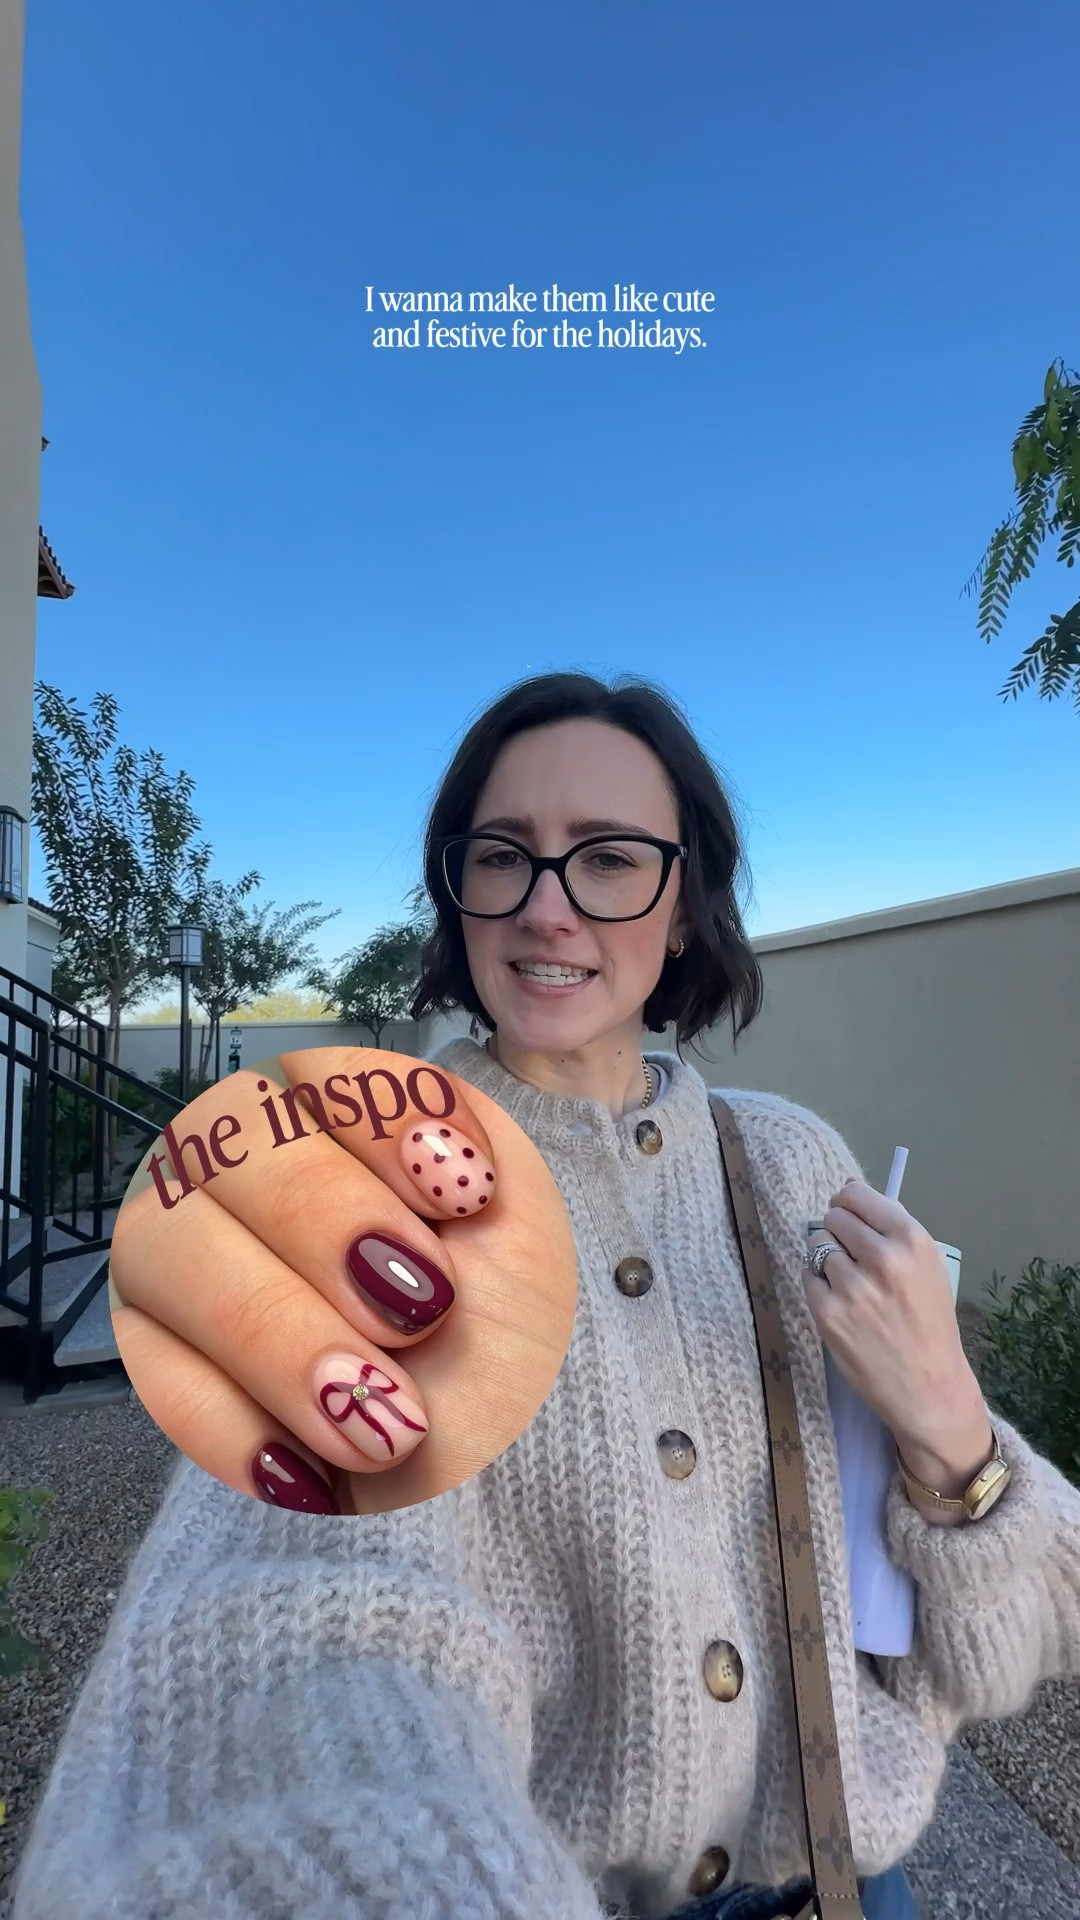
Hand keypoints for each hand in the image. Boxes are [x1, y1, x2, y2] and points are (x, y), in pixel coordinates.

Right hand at [110, 1048, 577, 1515]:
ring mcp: (185, 1259)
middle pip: (230, 1143)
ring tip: (382, 1425)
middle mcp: (247, 1169)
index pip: (324, 1071)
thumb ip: (485, 1169)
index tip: (469, 1198)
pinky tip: (316, 1475)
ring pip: (170, 1250)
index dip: (386, 1125)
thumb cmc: (512, 1339)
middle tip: (424, 1316)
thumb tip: (449, 1162)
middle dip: (327, 1227)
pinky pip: (159, 1376)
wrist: (501, 1475)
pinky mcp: (158, 1358)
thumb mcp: (531, 1240)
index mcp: (343, 1122)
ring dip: (276, 1338)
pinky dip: (238, 1429)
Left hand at [805, 1178, 989, 1473]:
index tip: (848, 1214)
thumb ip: (889, 1227)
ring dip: (826, 1258)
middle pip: (833, 1218)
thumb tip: (848, 1186)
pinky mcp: (828, 1313)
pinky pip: (807, 1276)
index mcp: (912, 1240)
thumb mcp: (927, 1266)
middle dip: (837, 1231)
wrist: (928, 1386)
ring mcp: (852, 1287)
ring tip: (849, 1283)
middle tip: (851, 1255)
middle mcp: (882, 1258)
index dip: (848, 1203)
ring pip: (817, 1245)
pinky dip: (818, 1284)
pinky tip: (840, 1302)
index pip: (858, 1195)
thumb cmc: (930, 1323)